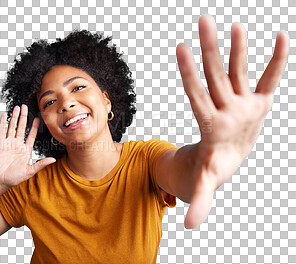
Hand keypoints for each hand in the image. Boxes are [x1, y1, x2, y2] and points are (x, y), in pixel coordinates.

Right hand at [0, 104, 55, 189]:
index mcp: (26, 150)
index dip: (35, 127)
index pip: (32, 135)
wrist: (0, 181)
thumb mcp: (30, 171)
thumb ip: (41, 164)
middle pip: (22, 127)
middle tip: (26, 107)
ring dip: (15, 117)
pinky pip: (1, 132)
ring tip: (17, 108)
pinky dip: (2, 123)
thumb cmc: (14, 178)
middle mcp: (18, 144)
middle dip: (24, 117)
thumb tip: (53, 160)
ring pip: (12, 127)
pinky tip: (4, 115)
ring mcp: (9, 143)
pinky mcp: (0, 144)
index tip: (38, 118)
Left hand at [176, 15, 288, 228]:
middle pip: (216, 75)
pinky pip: (268, 79)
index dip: (189, 73)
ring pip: (238, 71)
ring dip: (238, 48)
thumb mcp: (207, 182)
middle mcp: (224, 107)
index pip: (196, 94)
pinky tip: (280, 38)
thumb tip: (189, 227)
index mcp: (210, 123)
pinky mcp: (257, 102)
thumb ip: (199, 200)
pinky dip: (275, 62)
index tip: (180, 49)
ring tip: (234, 24)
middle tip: (203, 20)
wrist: (226, 156)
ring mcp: (240, 103)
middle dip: (210, 49)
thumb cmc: (213, 166)